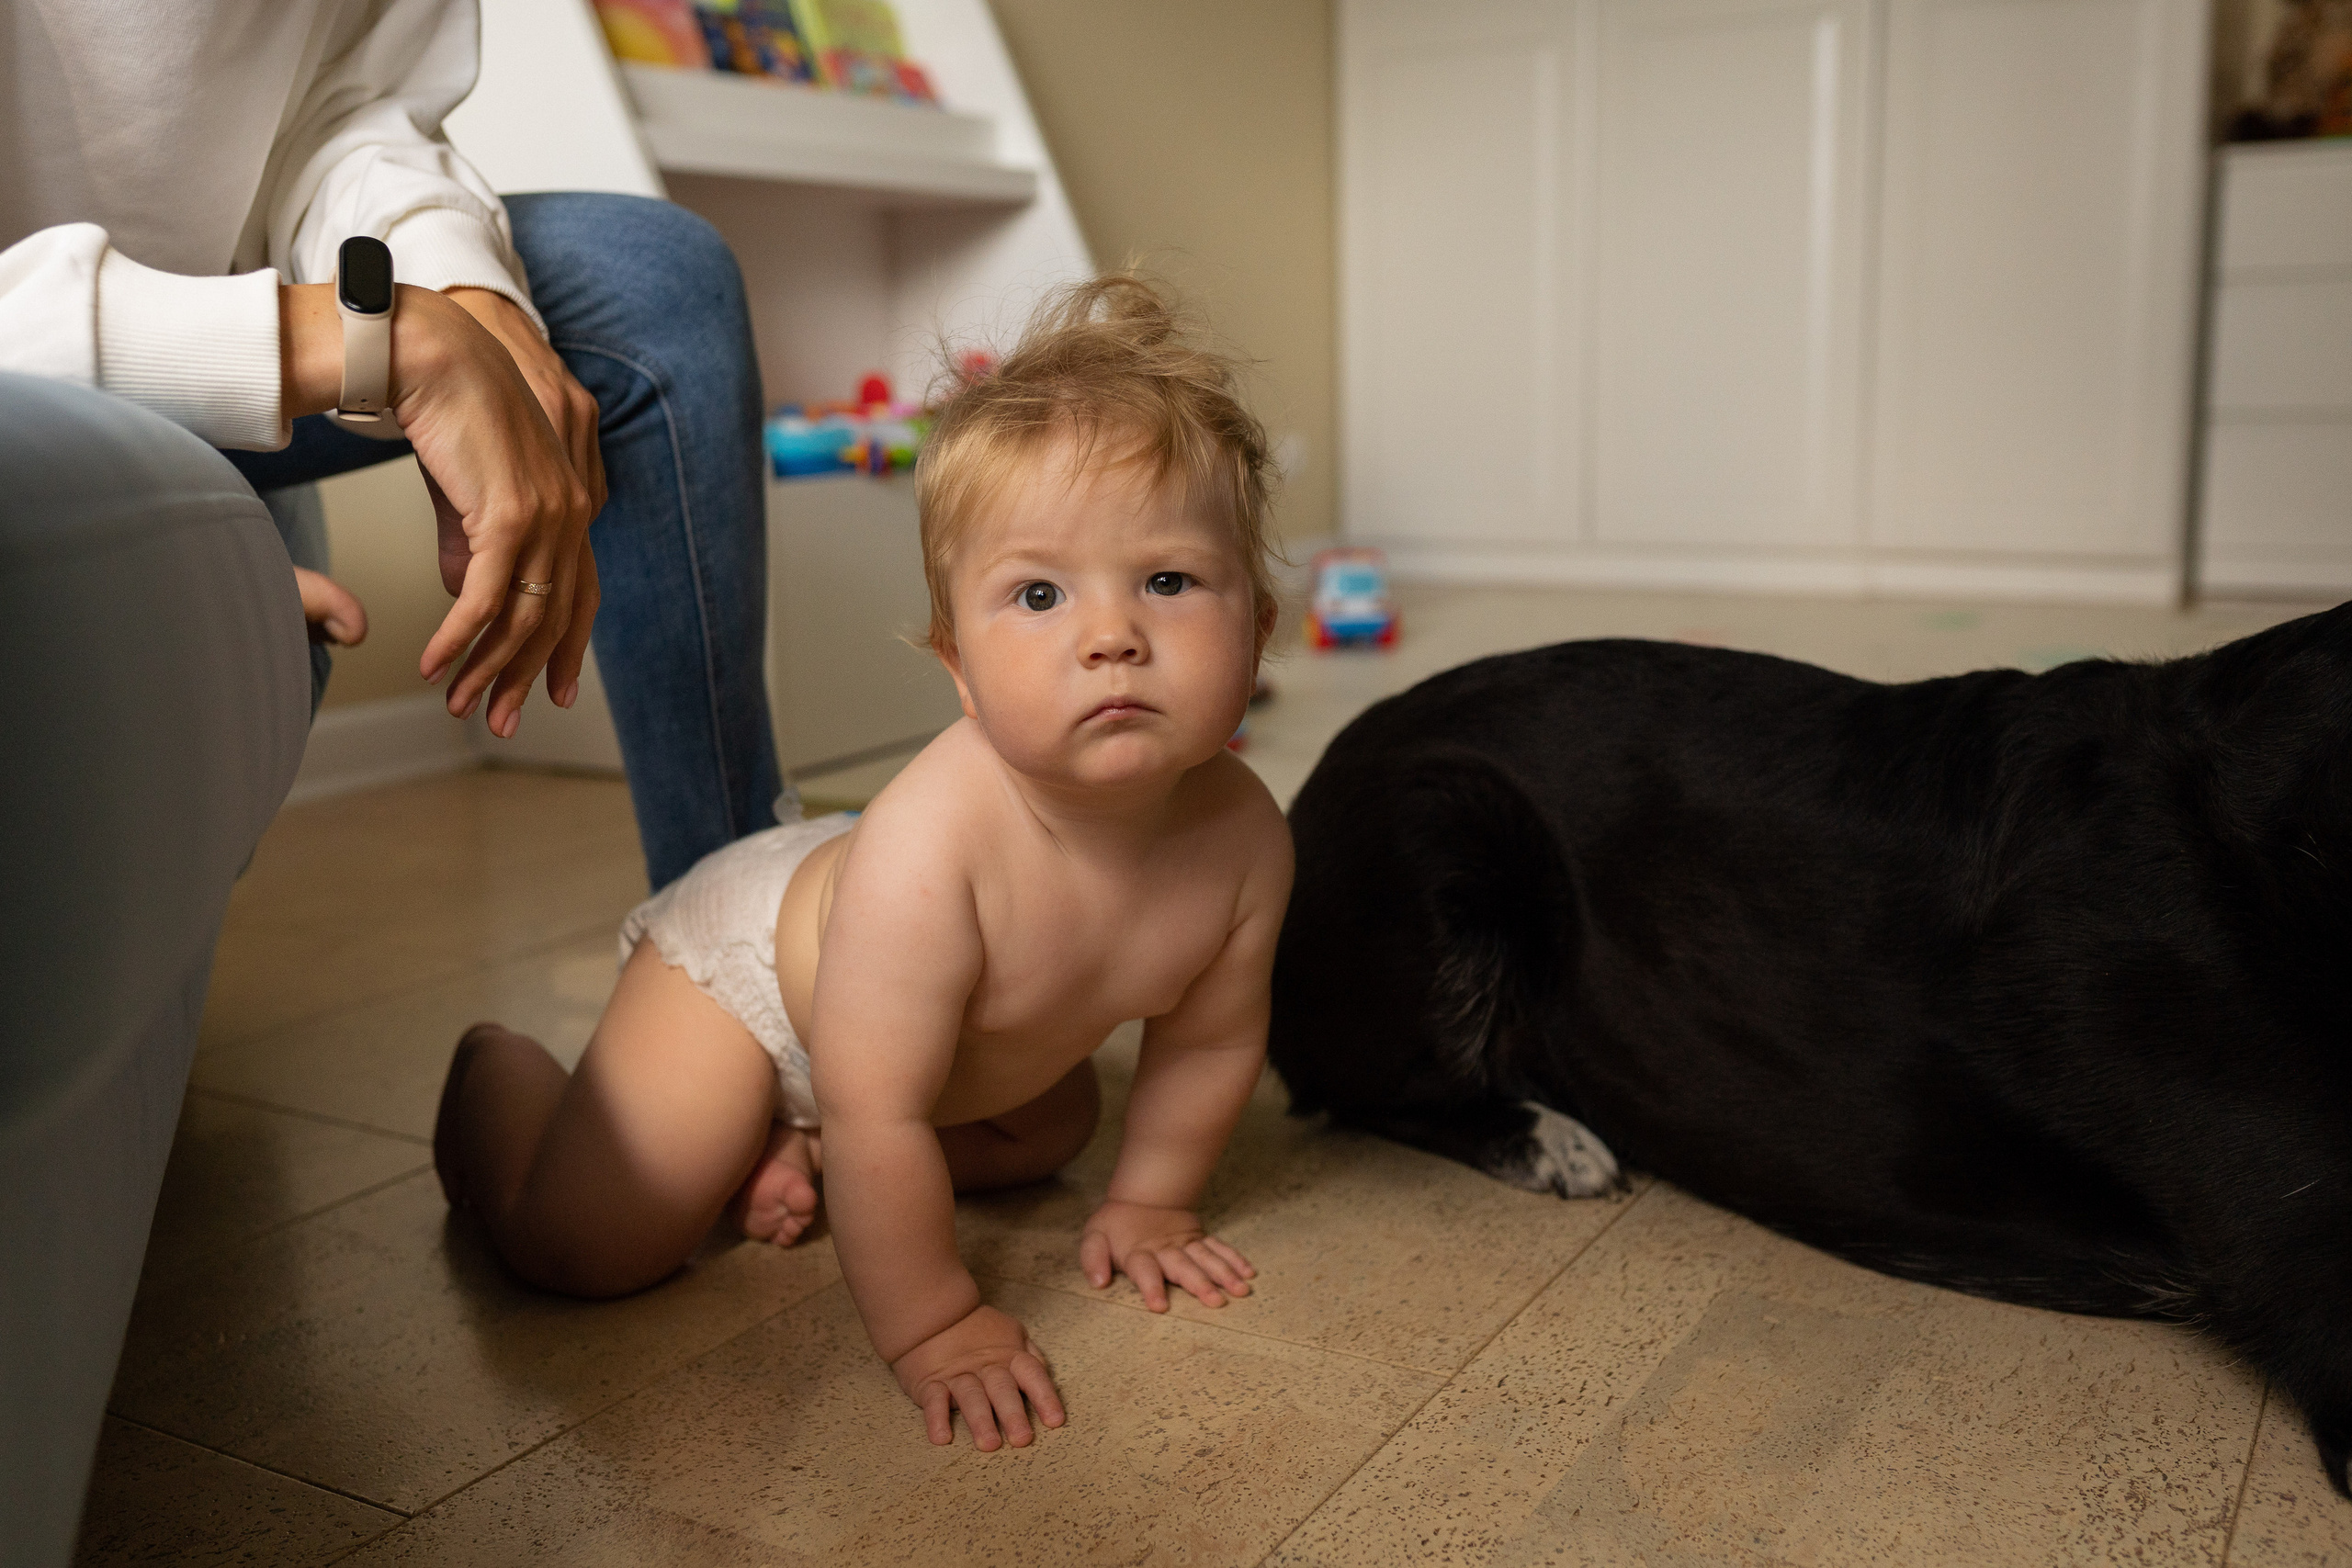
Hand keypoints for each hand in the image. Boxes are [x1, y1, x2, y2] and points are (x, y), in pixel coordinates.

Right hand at [279, 282, 598, 737]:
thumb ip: (471, 540)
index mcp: (570, 505)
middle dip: (524, 677)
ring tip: (460, 705)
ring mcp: (547, 516)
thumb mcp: (466, 488)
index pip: (578, 595)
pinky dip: (459, 640)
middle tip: (499, 721)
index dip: (565, 650)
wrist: (429, 354)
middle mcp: (571, 514)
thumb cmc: (445, 411)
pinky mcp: (509, 517)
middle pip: (555, 618)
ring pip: (522, 618)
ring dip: (487, 670)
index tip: (550, 694)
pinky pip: (485, 599)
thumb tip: (464, 592)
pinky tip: (436, 666)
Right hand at [890, 1303, 1064, 1450]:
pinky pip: (933, 1401)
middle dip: (1013, 1414)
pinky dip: (936, 1419)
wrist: (933, 1313)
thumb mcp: (1011, 1333)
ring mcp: (957, 1376)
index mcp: (1009, 1356)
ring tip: (988, 1444)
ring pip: (971, 1397)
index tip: (1055, 1421)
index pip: (1032, 1375)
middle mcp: (986, 1367)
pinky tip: (942, 1438)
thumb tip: (1047, 1374)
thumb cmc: (979, 1330)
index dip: (1044, 1397)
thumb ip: (1029, 1355)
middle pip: (1001, 1389)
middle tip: (1022, 1439)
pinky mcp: (930, 1383)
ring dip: (980, 1420)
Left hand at [1080, 1199, 1255, 1310]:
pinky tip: (1248, 1273)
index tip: (1160, 1306)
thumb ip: (1093, 1259)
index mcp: (1138, 1251)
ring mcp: (1185, 1242)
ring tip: (1240, 1290)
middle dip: (1199, 1284)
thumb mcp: (1094, 1237)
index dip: (1150, 1287)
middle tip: (1216, 1302)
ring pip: (1206, 1258)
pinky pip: (1219, 1247)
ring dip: (1224, 1274)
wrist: (1142, 1195)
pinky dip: (1234, 1259)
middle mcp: (1164, 1248)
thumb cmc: (1116, 1224)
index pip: (1144, 1270)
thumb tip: (1098, 1282)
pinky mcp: (1199, 1237)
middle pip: (1182, 1266)